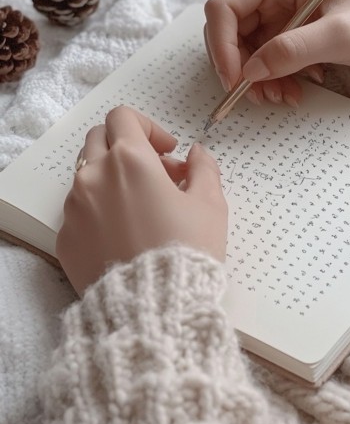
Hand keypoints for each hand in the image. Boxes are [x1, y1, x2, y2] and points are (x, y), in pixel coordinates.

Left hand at [57, 106, 227, 294]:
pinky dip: (99, 212)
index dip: (148, 127)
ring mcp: (74, 207)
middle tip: (155, 174)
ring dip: (112, 180)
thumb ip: (204, 168)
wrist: (154, 307)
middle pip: (100, 139)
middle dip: (126, 148)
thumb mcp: (210, 204)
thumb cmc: (187, 250)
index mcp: (129, 159)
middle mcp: (94, 176)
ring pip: (88, 176)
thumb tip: (196, 153)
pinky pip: (80, 211)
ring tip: (142, 208)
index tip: (167, 151)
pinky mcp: (65, 237)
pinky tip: (125, 235)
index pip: (124, 117)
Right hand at [204, 0, 349, 105]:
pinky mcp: (278, 36)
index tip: (234, 79)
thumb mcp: (339, 36)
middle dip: (239, 67)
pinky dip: (268, 82)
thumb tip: (251, 71)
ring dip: (255, 80)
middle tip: (257, 95)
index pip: (225, 6)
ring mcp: (272, 15)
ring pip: (241, 51)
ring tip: (283, 96)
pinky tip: (292, 90)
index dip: (221, 43)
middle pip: (228, 31)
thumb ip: (294, 50)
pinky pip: (258, 62)